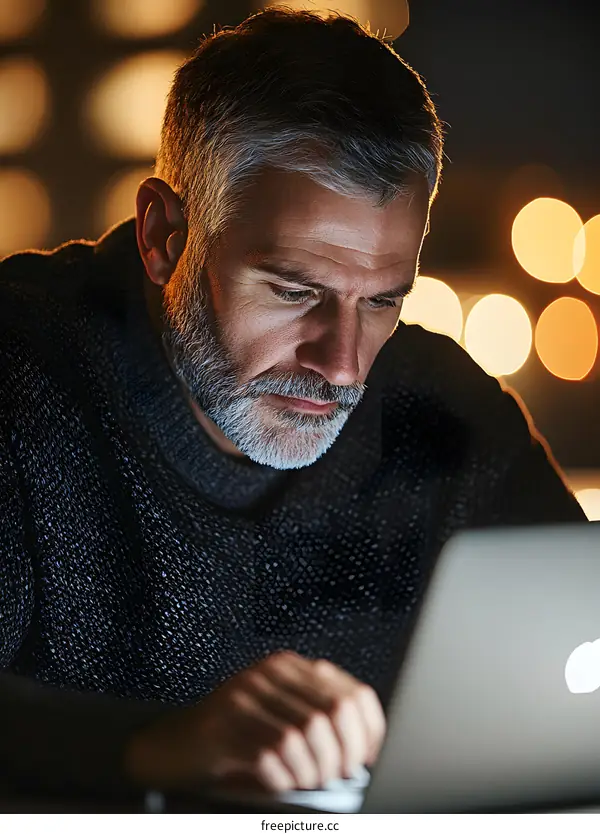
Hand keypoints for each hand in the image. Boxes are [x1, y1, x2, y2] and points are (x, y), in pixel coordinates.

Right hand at [123, 650, 385, 792]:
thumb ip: (318, 717)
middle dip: (344, 755)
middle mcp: (269, 673)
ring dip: (313, 770)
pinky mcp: (222, 724)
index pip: (353, 694)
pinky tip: (281, 783)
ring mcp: (244, 695)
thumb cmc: (237, 735)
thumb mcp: (281, 715)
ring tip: (308, 782)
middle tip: (338, 778)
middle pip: (333, 713)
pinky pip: (270, 754)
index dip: (370, 732)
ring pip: (304, 735)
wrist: (174, 743)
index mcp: (290, 666)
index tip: (369, 761)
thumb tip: (369, 750)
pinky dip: (283, 777)